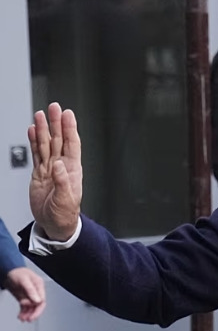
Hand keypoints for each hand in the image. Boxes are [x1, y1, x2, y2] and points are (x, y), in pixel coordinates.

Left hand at [4, 267, 45, 321]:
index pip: (42, 300)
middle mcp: (36, 291)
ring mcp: (29, 295)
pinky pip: (25, 307)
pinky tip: (21, 316)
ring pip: (31, 307)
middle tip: (29, 319)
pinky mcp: (24, 297)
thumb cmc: (17, 273)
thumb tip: (38, 300)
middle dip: (34, 313)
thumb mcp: (24, 280)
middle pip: (38, 305)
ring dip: (27, 314)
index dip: (38, 308)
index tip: (33, 314)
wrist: (8, 272)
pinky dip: (23, 312)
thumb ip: (31, 290)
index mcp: (39, 286)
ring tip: (22, 318)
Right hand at [28, 103, 82, 240]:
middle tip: (54, 107)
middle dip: (56, 123)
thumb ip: (62, 182)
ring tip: (40, 115)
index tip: (68, 114)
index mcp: (72, 170)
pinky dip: (34, 142)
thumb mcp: (66, 200)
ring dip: (44, 129)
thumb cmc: (64, 214)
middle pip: (59, 140)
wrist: (54, 224)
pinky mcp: (39, 173)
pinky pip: (36, 154)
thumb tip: (58, 165)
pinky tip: (32, 131)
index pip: (72, 144)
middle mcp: (62, 166)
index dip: (70, 129)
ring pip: (46, 144)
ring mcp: (49, 169)